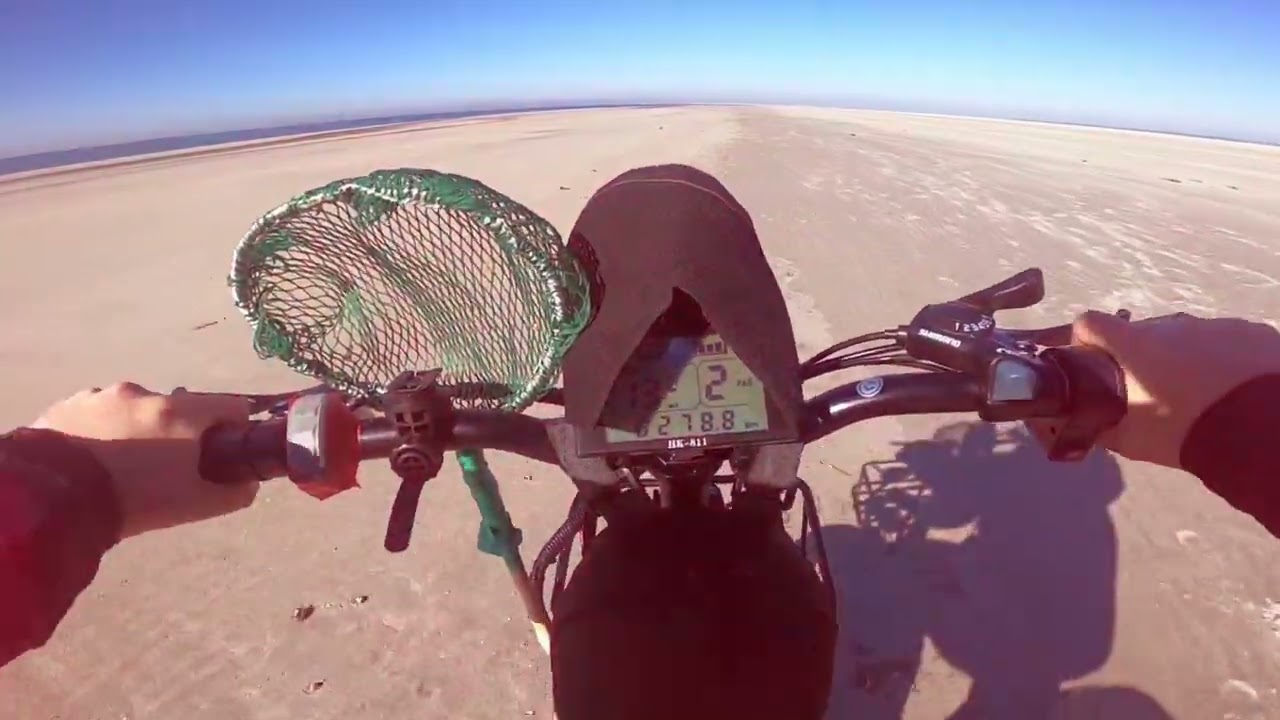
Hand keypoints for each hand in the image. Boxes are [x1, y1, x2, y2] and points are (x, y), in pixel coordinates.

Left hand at [31, 382, 253, 537]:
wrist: (54, 501)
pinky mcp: (69, 405)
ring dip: (140, 429)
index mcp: (181, 412)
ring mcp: (103, 395)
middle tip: (168, 469)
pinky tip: (94, 459)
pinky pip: (99, 413)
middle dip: (182, 433)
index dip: (236, 430)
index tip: (224, 453)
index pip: (231, 406)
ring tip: (123, 466)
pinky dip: (105, 430)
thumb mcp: (193, 506)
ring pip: (137, 409)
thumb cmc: (135, 501)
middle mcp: (144, 393)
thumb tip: (248, 485)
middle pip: (181, 408)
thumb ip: (232, 494)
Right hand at [1065, 310, 1279, 467]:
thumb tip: (1089, 425)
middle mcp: (1172, 324)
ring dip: (1185, 357)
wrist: (1261, 433)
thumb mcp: (1133, 440)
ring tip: (1202, 393)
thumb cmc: (1185, 433)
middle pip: (1144, 333)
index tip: (1094, 361)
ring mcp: (1215, 324)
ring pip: (1188, 337)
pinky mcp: (1252, 331)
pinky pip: (1227, 340)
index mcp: (1135, 344)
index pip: (1090, 323)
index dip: (1087, 340)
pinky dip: (1223, 358)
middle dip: (1143, 357)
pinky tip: (1233, 388)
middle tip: (1155, 392)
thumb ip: (1104, 427)